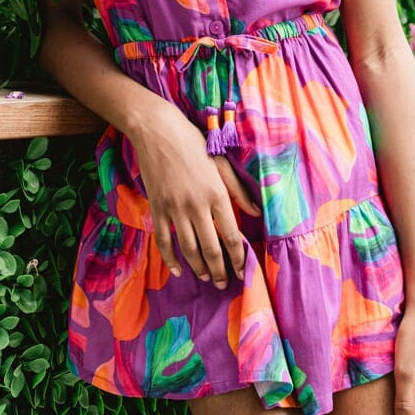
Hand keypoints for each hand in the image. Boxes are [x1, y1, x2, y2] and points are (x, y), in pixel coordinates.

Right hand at [131, 107, 259, 288]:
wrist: (158, 131)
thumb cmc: (194, 144)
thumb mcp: (222, 163)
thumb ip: (240, 191)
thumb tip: (257, 214)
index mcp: (217, 194)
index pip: (231, 236)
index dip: (238, 259)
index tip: (243, 271)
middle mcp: (196, 206)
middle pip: (211, 249)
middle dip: (220, 270)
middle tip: (225, 283)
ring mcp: (174, 209)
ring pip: (188, 249)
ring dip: (199, 268)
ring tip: (207, 278)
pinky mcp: (157, 208)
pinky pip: (164, 241)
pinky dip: (171, 259)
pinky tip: (179, 269)